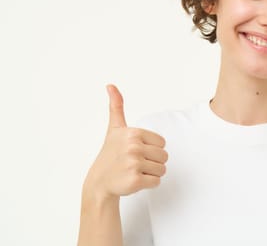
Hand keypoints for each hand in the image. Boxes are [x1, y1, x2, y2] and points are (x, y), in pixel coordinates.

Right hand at [83, 85, 167, 201]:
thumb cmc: (111, 154)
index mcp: (133, 133)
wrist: (99, 182)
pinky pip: (156, 182)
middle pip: (164, 156)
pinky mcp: (135, 181)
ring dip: (151, 173)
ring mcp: (134, 164)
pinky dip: (148, 184)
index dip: (152, 149)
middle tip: (135, 163)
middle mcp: (133, 147)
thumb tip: (110, 85)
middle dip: (153, 162)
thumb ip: (116, 106)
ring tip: (134, 171)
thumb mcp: (114, 129)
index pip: (162, 143)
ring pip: (162, 169)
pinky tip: (134, 181)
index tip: (136, 151)